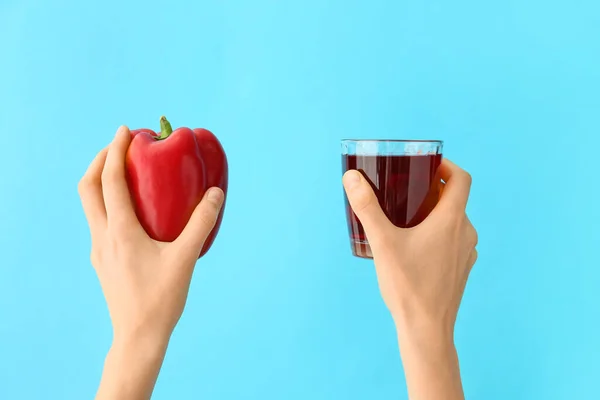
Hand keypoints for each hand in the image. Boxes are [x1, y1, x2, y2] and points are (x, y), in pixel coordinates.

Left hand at [78, 126, 223, 399]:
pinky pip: (98, 220)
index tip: (125, 130)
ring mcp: (98, 249)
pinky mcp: (102, 260)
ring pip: (89, 205)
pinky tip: (132, 210)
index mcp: (120, 231)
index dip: (115, 151)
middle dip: (100, 161)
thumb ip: (202, 223)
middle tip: (120, 147)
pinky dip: (108, 202)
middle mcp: (102, 236)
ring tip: (125, 171)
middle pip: (87, 187)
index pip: (110, 181)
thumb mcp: (186, 258)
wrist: (138, 335)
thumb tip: (216, 193)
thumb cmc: (162, 298)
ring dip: (101, 181)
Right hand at [342, 159, 476, 399]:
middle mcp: (465, 233)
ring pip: (453, 221)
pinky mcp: (461, 269)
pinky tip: (414, 246)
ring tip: (406, 218)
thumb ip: (367, 207)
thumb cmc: (407, 286)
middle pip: (454, 199)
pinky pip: (452, 240)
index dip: (445, 166)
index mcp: (452, 221)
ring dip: (434, 213)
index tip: (425, 165)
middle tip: (405, 191)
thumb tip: (351, 178)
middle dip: (431, 190)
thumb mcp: (383, 242)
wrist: (426, 330)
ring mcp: (466, 253)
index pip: (461, 179)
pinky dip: (437, 233)